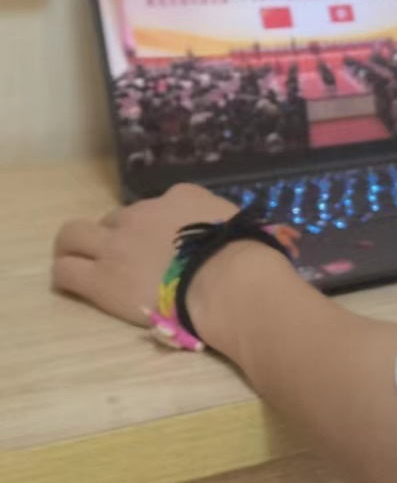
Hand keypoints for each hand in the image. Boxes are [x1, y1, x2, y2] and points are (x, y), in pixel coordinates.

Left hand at [52, 184, 238, 327]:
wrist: (227, 278)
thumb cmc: (244, 252)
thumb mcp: (238, 220)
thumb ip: (219, 221)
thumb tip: (222, 232)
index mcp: (179, 197)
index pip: (155, 205)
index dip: (155, 225)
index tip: (164, 244)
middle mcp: (142, 213)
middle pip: (113, 219)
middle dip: (116, 236)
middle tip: (127, 261)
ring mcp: (117, 244)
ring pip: (72, 235)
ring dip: (74, 247)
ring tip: (78, 263)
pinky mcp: (100, 277)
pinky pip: (66, 270)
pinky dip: (66, 274)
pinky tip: (73, 284)